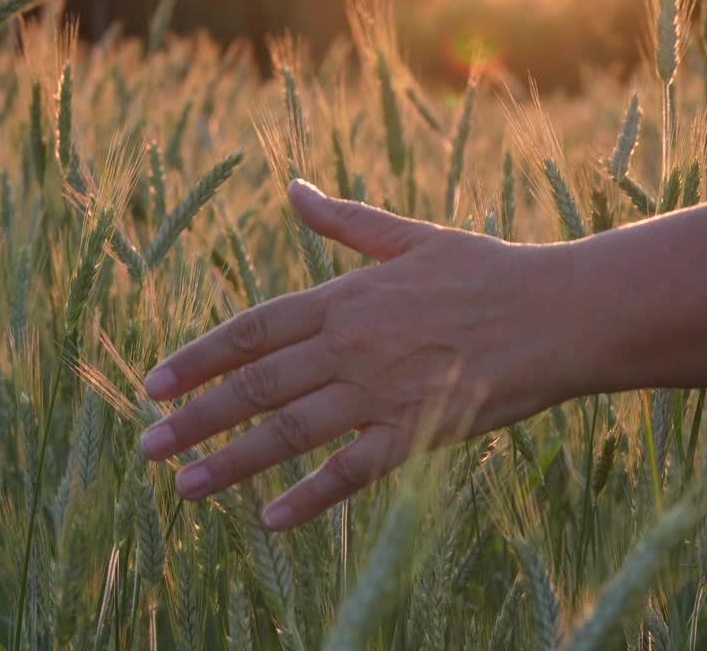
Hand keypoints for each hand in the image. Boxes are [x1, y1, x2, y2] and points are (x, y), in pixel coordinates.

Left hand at [138, 180, 577, 530]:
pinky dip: (312, 496)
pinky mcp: (418, 431)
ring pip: (291, 431)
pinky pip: (354, 470)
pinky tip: (272, 519)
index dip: (199, 358)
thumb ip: (345, 222)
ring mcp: (384, 391)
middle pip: (258, 385)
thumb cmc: (487, 271)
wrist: (559, 312)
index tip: (154, 384)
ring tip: (185, 487)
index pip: (254, 330)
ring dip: (234, 461)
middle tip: (147, 447)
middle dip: (197, 417)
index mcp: (347, 298)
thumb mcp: (410, 237)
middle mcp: (353, 345)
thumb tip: (293, 187)